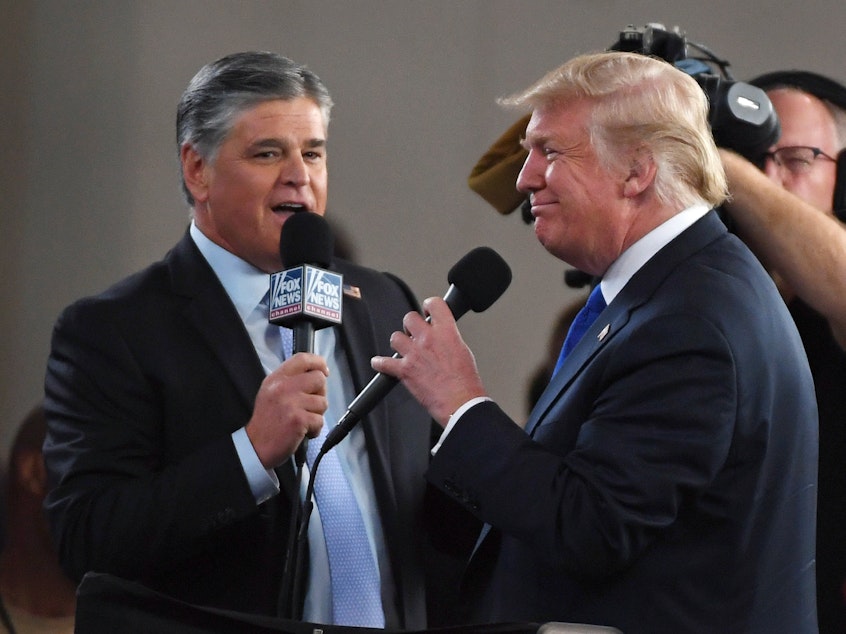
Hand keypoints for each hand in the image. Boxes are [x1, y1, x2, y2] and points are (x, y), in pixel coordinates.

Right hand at [246, 353, 328, 467]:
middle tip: (310, 405)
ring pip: (322, 402)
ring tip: (302, 420)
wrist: (255, 446)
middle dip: (320, 393)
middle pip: (319, 379)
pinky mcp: (299, 419)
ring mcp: (291, 403)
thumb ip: (290, 380)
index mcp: (277, 378)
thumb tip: (317, 373)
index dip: (317, 362)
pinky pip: (320, 420)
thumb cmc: (266, 421)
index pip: (302, 359)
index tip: (324, 370)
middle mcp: (283, 387)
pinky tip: (303, 432)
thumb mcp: (271, 392)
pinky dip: (315, 429)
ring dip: (317, 414)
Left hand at [371, 297, 485, 425]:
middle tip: (415, 334)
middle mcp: (428, 339)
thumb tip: (442, 335)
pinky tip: (381, 363)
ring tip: (405, 351)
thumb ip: (449, 338)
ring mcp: (414, 354)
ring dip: (399, 343)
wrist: (460, 402)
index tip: (427, 312)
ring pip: (395, 337)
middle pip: (409, 317)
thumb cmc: (465, 382)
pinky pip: (383, 362)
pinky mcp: (404, 370)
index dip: (429, 306)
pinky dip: (380, 363)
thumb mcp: (464, 350)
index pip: (434, 304)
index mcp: (447, 332)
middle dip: (411, 326)